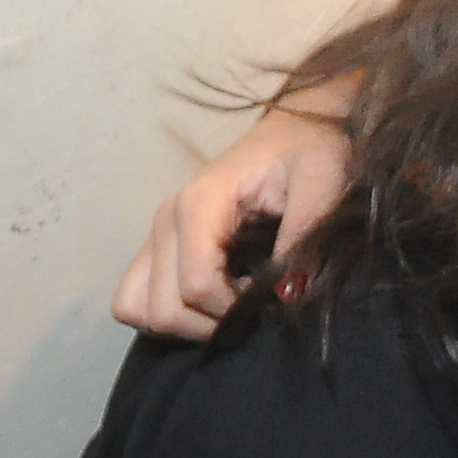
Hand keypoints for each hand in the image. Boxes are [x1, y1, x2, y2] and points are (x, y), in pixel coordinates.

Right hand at [110, 87, 357, 339]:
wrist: (293, 132)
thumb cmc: (309, 151)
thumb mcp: (322, 183)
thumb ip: (306, 236)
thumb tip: (286, 296)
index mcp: (199, 204)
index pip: (196, 286)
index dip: (234, 311)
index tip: (270, 300)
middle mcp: (165, 220)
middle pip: (162, 308)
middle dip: (210, 325)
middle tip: (252, 310)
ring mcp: (156, 234)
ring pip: (135, 308)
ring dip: (184, 324)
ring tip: (229, 308)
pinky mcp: (157, 246)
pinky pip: (136, 299)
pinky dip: (169, 313)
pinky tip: (213, 302)